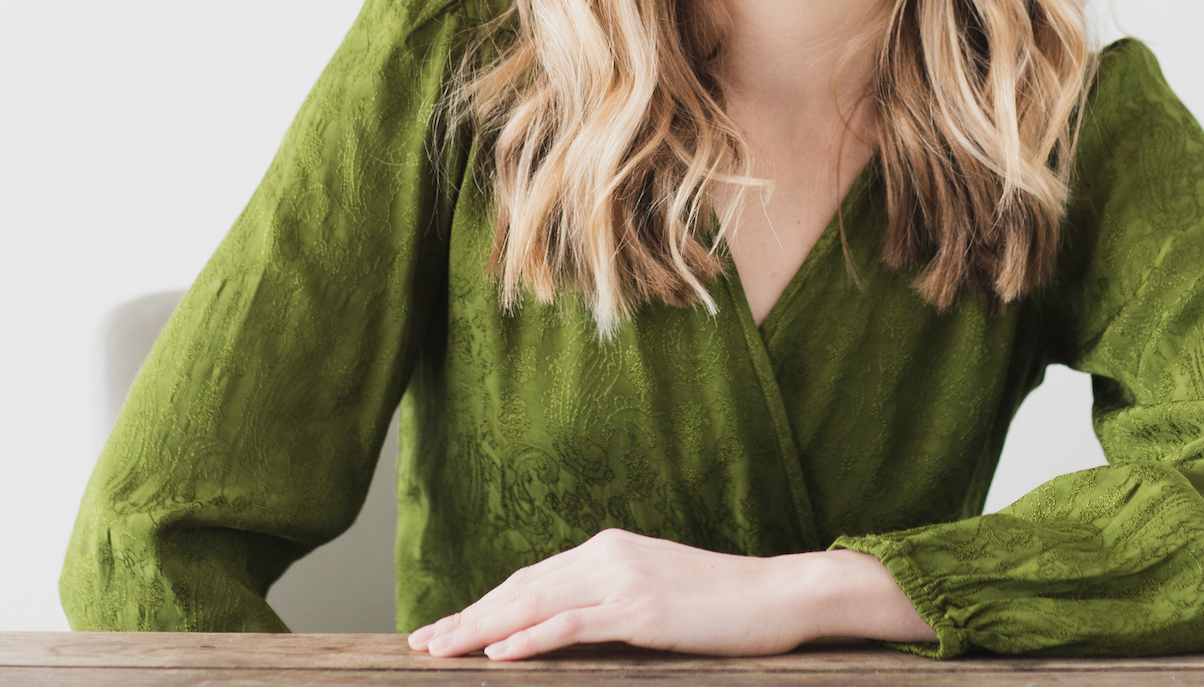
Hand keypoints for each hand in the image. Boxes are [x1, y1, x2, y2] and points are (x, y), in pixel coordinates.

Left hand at [406, 531, 930, 659]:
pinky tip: (501, 654)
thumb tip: (569, 628)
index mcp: (611, 549)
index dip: (485, 602)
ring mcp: (625, 579)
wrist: (780, 595)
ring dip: (482, 628)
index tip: (446, 628)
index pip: (532, 578)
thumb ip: (612, 604)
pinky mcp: (642, 610)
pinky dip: (532, 636)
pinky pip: (575, 624)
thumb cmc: (724, 604)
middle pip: (522, 587)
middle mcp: (610, 554)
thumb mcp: (658, 597)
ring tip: (442, 650)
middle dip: (468, 617)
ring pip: (536, 603)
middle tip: (422, 644)